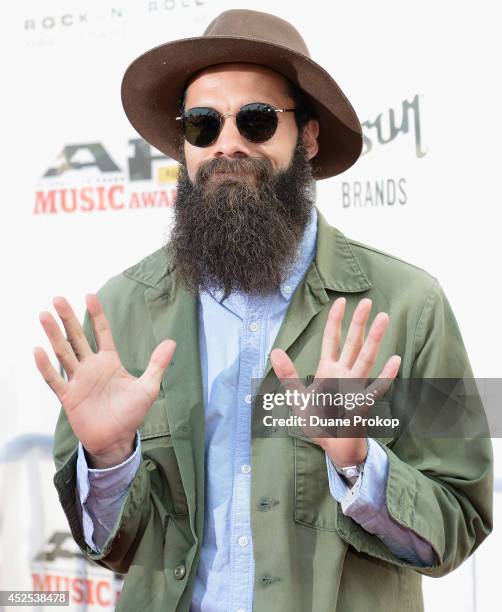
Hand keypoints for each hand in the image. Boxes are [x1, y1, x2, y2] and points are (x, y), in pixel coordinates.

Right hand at [34, 294, 175, 467]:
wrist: (118, 439)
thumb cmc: (132, 413)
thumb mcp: (148, 387)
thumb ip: (157, 364)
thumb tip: (172, 342)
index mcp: (109, 362)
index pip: (101, 333)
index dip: (96, 315)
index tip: (89, 296)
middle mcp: (91, 367)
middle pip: (77, 337)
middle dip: (68, 318)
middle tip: (58, 299)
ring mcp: (78, 381)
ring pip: (63, 353)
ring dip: (54, 335)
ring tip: (44, 315)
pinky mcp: (69, 397)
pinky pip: (55, 380)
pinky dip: (46, 367)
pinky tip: (38, 351)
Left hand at [270, 297, 400, 466]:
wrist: (333, 447)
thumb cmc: (318, 422)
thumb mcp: (298, 397)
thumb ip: (288, 375)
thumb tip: (274, 351)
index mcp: (328, 371)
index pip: (333, 340)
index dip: (335, 321)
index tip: (340, 302)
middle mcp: (344, 374)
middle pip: (353, 343)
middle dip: (359, 322)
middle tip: (368, 302)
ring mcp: (356, 387)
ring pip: (366, 358)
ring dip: (374, 339)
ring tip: (383, 319)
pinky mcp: (363, 403)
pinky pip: (376, 387)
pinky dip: (385, 375)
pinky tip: (395, 359)